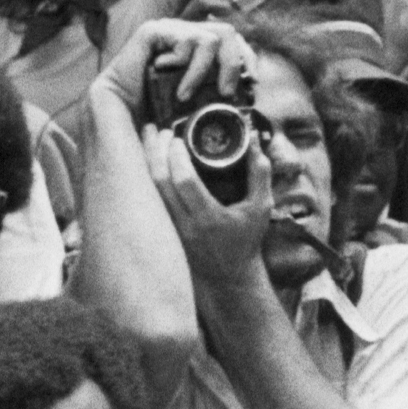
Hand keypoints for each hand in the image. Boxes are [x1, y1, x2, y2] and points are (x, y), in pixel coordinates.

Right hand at [103, 14, 256, 116]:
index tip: (253, 81)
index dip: (247, 57)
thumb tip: (249, 98)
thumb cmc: (155, 111)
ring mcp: (171, 31)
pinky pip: (187, 40)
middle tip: (227, 92)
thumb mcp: (195, 102)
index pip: (233, 40)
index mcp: (198, 49)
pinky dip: (188, 67)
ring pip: (213, 36)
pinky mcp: (154, 31)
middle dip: (234, 62)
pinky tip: (175, 87)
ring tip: (187, 96)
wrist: (121, 116)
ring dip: (205, 71)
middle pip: (228, 32)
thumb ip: (217, 93)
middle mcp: (186, 35)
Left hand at [148, 125, 277, 285]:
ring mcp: (170, 230)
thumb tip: (253, 140)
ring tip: (148, 137)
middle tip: (159, 130)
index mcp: (208, 217)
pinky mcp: (163, 232)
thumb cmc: (246, 241)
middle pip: (160, 184)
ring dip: (146, 162)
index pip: (184, 182)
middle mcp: (185, 225)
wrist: (228, 278)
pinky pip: (149, 200)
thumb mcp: (261, 207)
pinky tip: (147, 161)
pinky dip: (146, 178)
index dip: (177, 157)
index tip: (177, 137)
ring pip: (149, 192)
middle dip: (156, 152)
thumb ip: (259, 173)